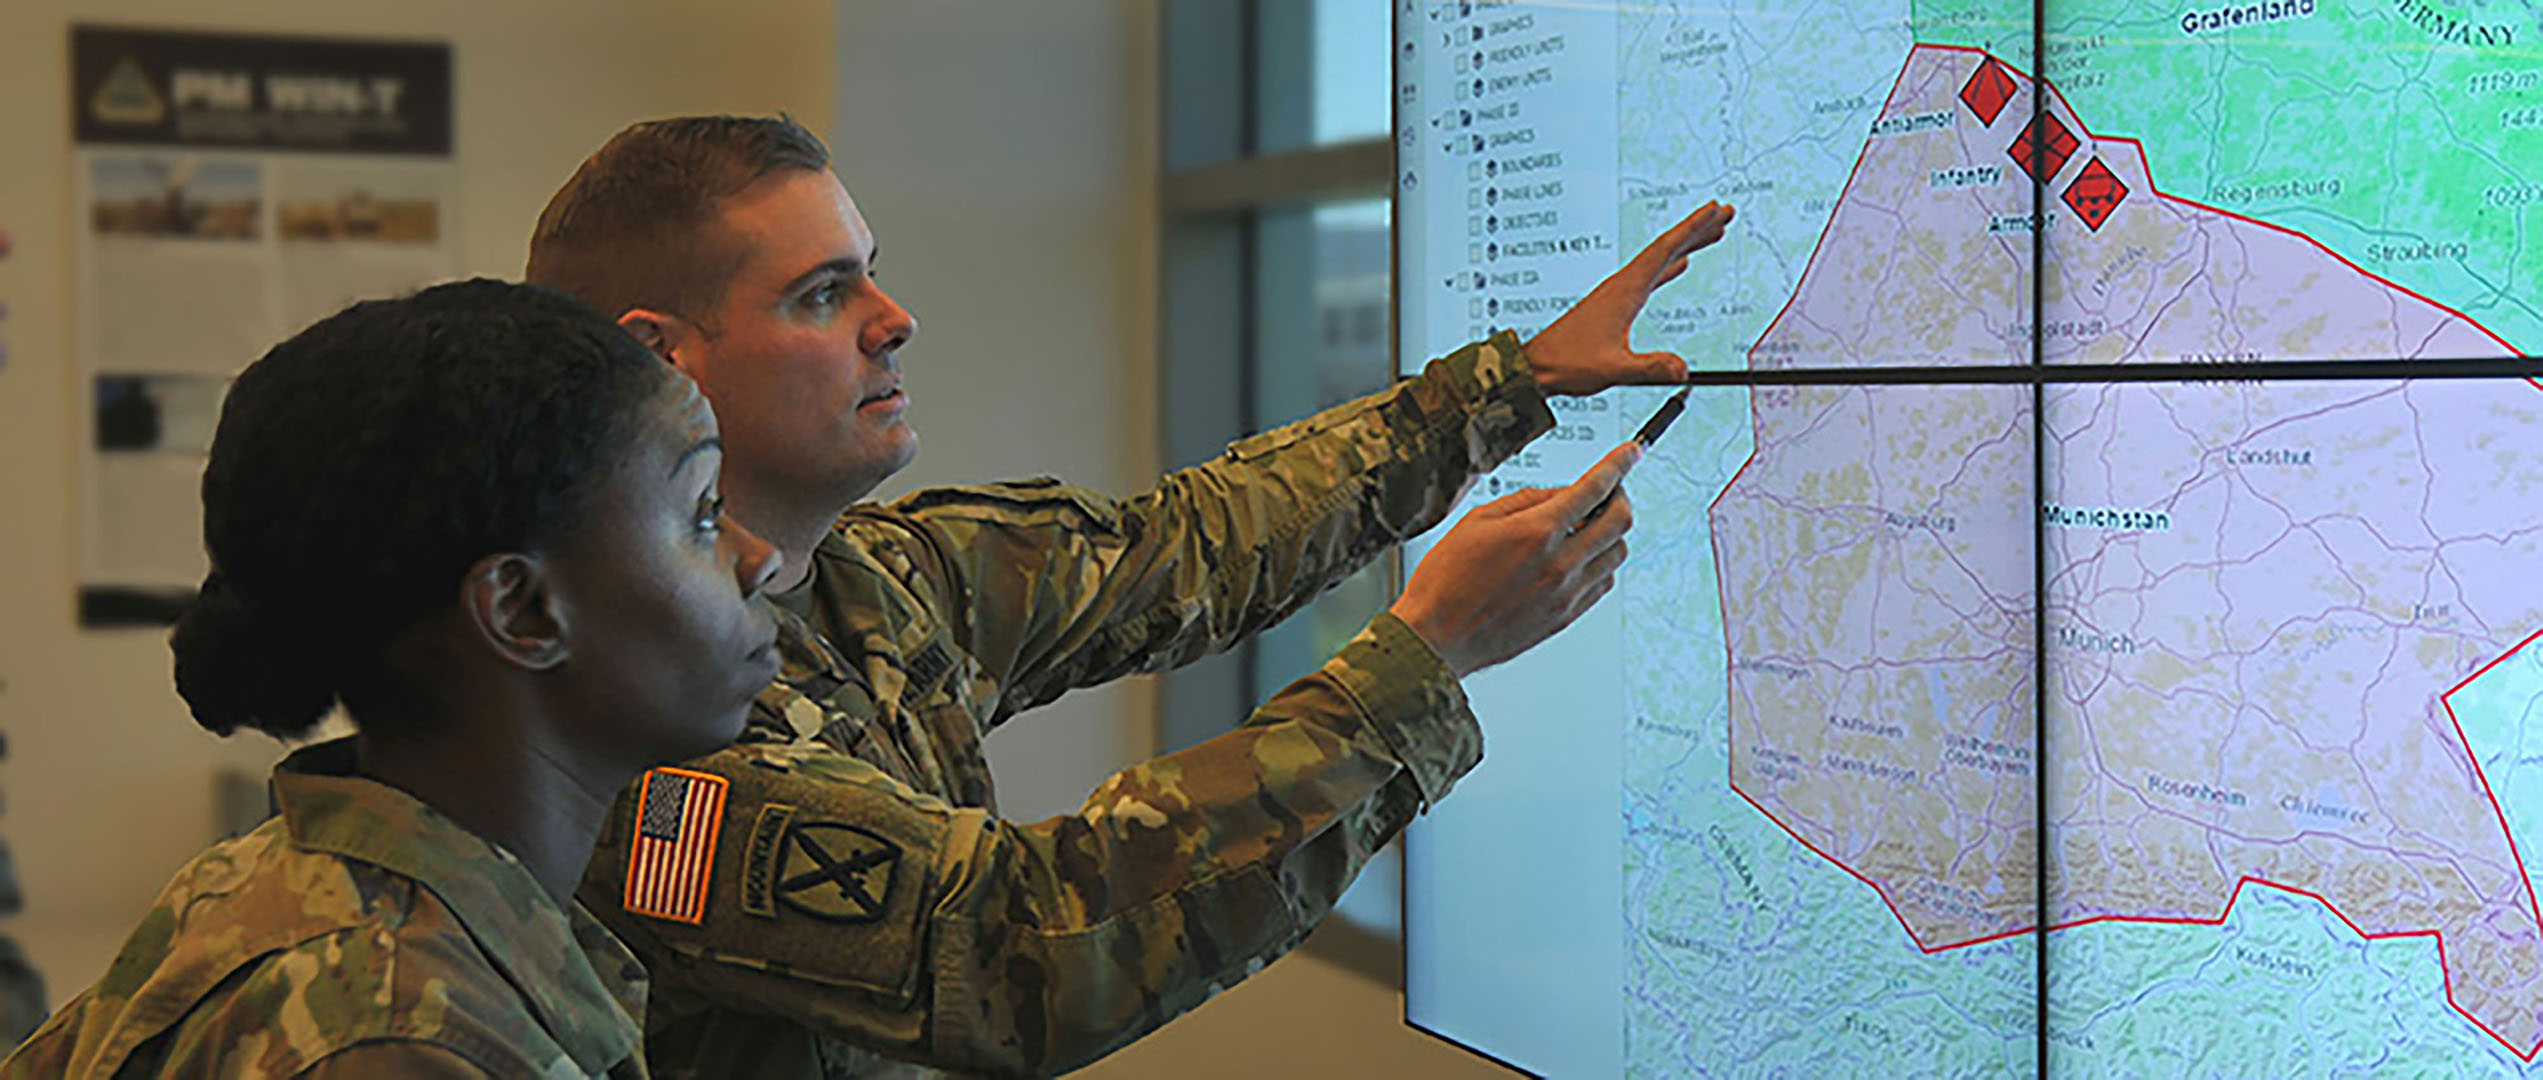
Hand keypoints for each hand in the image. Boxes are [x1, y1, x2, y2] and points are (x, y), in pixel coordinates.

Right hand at [1390, 441, 1640, 676]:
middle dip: (1621, 497)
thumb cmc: (1445, 582)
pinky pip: (1603, 582)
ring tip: (1589, 527)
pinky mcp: (1566, 617)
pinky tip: (1580, 558)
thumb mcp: (1477, 521)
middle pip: (1620, 521)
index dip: (1619, 464)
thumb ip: (1525, 501)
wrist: (1436, 637)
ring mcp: (1567, 594)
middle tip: (1610, 491)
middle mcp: (1560, 564)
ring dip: (1611, 533)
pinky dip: (1601, 563)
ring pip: (1617, 554)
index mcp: (1536, 533)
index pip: (1595, 488)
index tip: (1630, 453)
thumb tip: (1559, 494)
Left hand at [1523, 201, 1735, 395]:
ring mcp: (1617, 292)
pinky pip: (1650, 276)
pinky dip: (1670, 266)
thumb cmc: (1567, 363)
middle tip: (1726, 214)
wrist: (1537, 365)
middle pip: (1666, 248)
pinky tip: (1680, 266)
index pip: (1664, 250)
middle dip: (1698, 229)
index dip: (1692, 228)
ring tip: (1713, 235)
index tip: (1716, 210)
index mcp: (1624, 291)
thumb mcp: (1613, 369)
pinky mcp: (1614, 303)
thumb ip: (1649, 368)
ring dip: (1687, 244)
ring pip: (1659, 260)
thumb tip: (1682, 370)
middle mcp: (1622, 285)